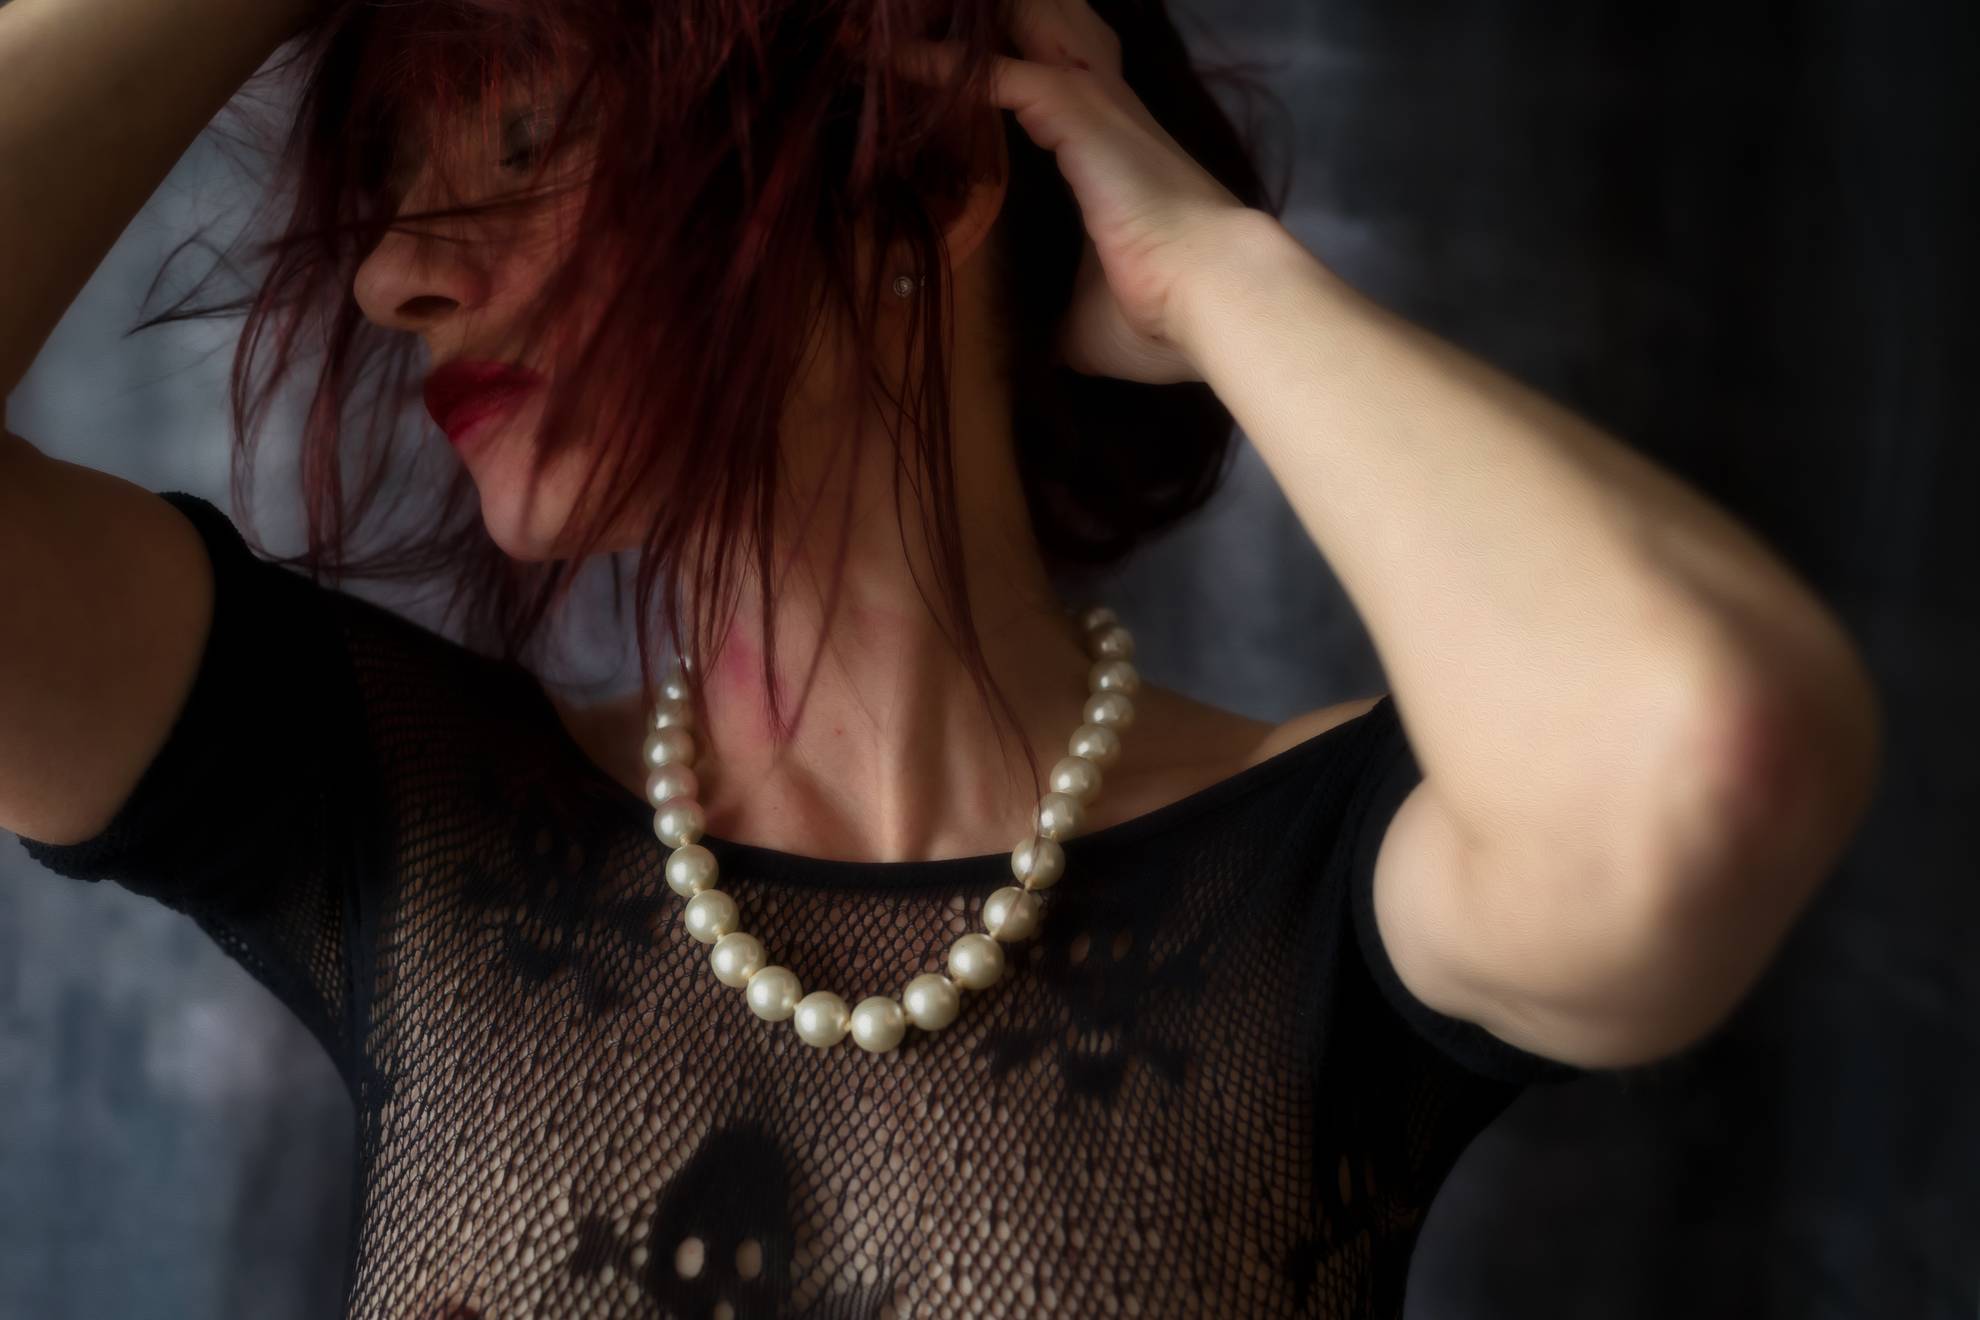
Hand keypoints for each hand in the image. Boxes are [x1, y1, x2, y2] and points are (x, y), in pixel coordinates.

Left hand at [896, 0, 1255, 385]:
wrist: (1216, 298)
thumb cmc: (1164, 318)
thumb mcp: (1088, 324)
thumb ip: (1055, 319)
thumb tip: (1037, 352)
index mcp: (1115, 153)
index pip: (1053, 86)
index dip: (1006, 71)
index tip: (951, 82)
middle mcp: (1109, 112)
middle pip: (1047, 31)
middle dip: (996, 24)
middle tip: (921, 28)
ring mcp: (1095, 105)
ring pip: (1027, 27)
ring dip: (969, 29)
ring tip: (901, 32)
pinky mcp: (1078, 112)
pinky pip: (996, 71)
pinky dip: (943, 66)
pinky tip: (898, 61)